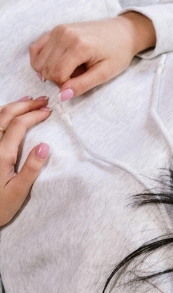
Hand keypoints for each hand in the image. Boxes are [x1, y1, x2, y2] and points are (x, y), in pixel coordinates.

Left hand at [0, 97, 51, 226]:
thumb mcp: (19, 192)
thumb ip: (31, 168)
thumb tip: (45, 147)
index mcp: (1, 154)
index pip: (18, 125)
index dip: (34, 115)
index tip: (49, 112)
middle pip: (5, 116)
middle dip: (24, 105)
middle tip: (43, 101)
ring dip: (13, 106)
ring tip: (28, 101)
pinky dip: (2, 115)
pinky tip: (9, 114)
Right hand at [29, 12, 155, 100]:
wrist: (122, 33)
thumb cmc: (118, 54)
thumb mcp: (105, 73)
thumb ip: (83, 85)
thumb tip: (62, 96)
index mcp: (79, 46)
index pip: (58, 74)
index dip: (65, 85)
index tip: (79, 83)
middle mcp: (65, 35)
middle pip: (46, 68)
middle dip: (58, 79)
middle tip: (77, 76)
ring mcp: (58, 30)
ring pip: (39, 60)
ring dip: (51, 70)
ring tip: (71, 69)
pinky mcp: (54, 29)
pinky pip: (35, 48)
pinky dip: (41, 60)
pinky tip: (54, 65)